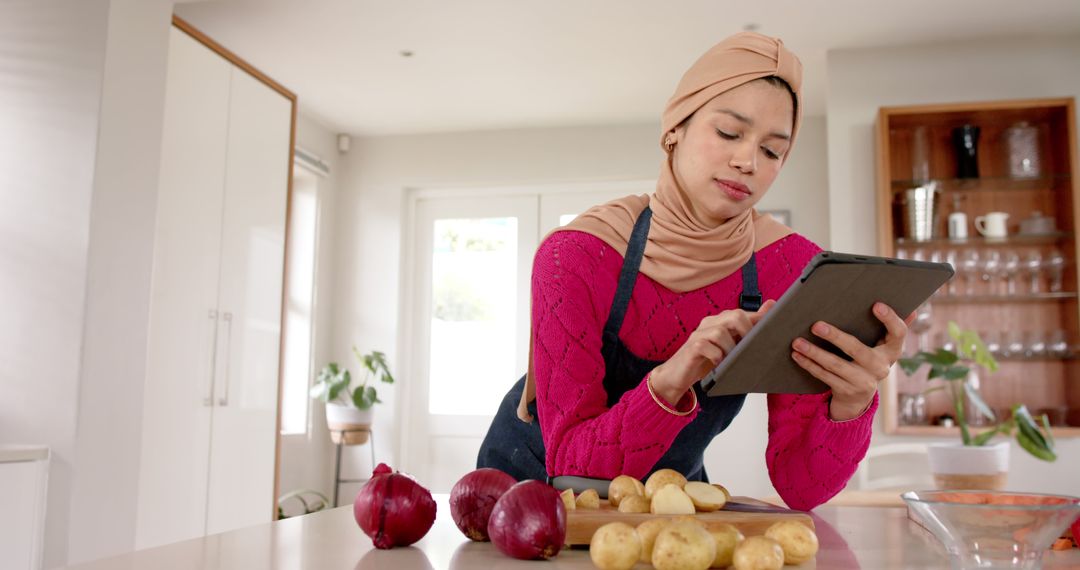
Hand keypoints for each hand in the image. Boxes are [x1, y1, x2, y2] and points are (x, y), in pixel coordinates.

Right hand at [650, 300, 775, 404]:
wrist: (677, 374)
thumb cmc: (706, 359)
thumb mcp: (729, 345)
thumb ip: (747, 328)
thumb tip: (771, 306)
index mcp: (720, 320)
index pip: (743, 313)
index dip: (758, 321)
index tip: (771, 331)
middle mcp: (709, 323)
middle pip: (734, 315)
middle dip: (747, 332)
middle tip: (751, 349)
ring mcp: (698, 334)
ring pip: (720, 331)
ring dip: (731, 348)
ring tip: (733, 361)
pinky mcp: (690, 348)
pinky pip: (704, 346)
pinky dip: (715, 356)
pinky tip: (718, 364)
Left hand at [790, 302, 909, 420]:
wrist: (859, 397)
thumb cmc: (868, 359)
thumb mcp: (882, 346)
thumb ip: (893, 328)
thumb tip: (914, 309)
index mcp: (892, 351)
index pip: (898, 333)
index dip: (890, 319)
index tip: (876, 304)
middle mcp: (881, 368)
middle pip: (857, 349)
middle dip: (835, 336)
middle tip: (816, 325)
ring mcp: (864, 382)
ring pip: (835, 365)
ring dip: (814, 352)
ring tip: (797, 341)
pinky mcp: (847, 391)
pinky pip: (824, 377)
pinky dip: (809, 365)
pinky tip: (797, 355)